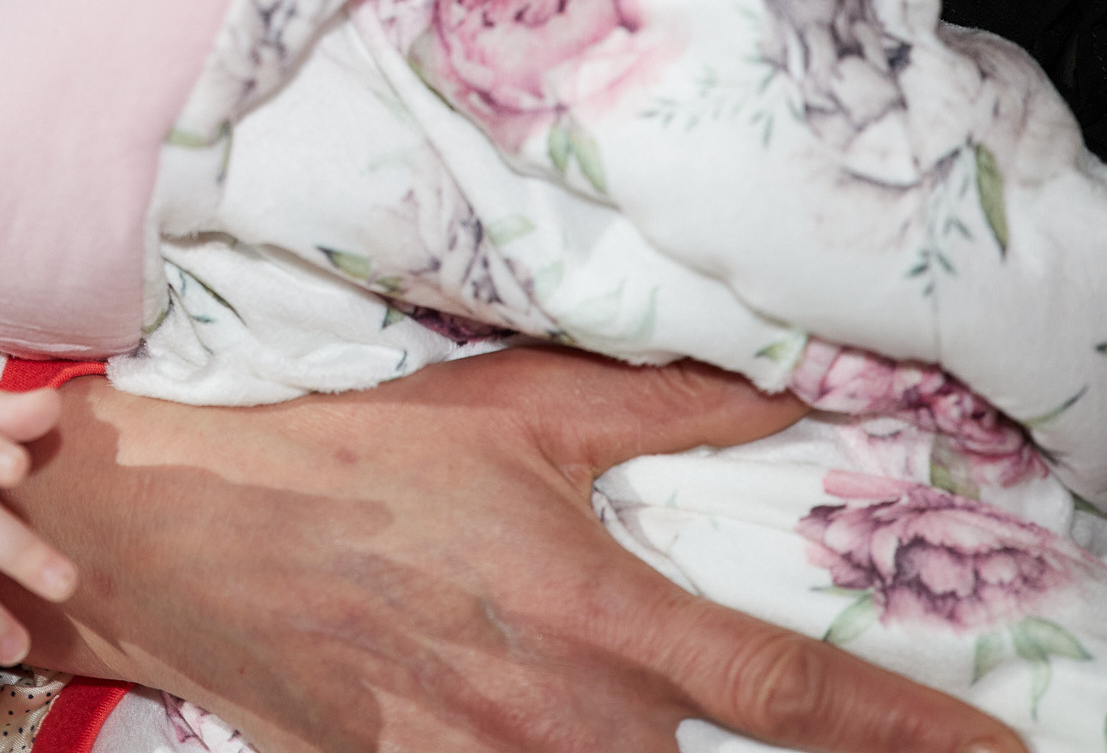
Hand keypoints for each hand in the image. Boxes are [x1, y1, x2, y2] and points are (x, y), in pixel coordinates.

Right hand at [0, 347, 1026, 752]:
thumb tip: (789, 389)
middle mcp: (564, 719)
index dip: (911, 733)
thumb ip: (666, 407)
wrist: (194, 536)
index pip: (793, 692)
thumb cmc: (357, 458)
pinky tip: (537, 718)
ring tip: (591, 686)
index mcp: (602, 616)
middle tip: (760, 701)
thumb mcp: (513, 408)